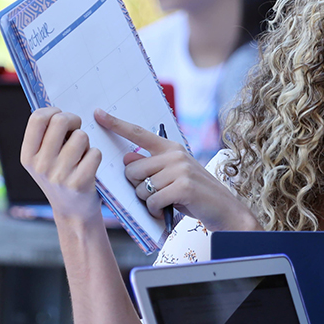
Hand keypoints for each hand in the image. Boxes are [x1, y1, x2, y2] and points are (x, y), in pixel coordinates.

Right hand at [20, 107, 102, 222]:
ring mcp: (59, 175)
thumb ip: (45, 136)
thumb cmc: (60, 176)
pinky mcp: (79, 183)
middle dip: (73, 120)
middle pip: (60, 121)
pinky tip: (89, 166)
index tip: (60, 117)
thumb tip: (57, 109)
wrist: (72, 212)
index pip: (37, 118)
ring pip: (81, 136)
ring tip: (81, 154)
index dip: (53, 111)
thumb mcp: (42, 159)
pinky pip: (95, 152)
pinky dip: (95, 155)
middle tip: (76, 129)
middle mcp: (40, 165)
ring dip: (85, 142)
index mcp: (27, 156)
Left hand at [94, 109, 260, 231]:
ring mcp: (180, 169)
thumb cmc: (195, 195)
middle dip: (136, 186)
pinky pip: (153, 200)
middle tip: (155, 194)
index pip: (138, 133)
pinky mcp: (183, 186)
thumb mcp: (172, 176)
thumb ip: (150, 166)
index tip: (98, 113)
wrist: (225, 210)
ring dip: (148, 201)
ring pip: (141, 188)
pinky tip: (167, 210)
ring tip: (166, 202)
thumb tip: (127, 157)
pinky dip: (156, 210)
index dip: (116, 124)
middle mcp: (175, 154)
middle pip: (132, 169)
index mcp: (171, 148)